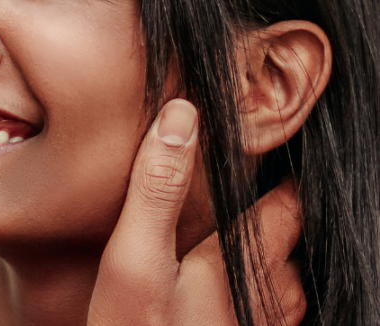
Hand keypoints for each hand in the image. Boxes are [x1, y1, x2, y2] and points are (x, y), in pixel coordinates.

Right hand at [87, 99, 304, 325]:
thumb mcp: (133, 260)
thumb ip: (157, 189)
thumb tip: (182, 114)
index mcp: (241, 263)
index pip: (283, 204)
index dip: (281, 177)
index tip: (273, 148)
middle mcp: (265, 297)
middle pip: (288, 243)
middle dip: (278, 214)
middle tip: (263, 188)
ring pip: (284, 283)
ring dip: (273, 256)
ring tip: (248, 236)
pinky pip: (271, 313)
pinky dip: (261, 291)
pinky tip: (230, 292)